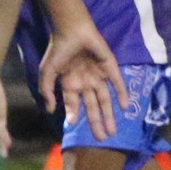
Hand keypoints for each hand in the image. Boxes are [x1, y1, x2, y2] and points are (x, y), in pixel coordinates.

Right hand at [36, 15, 126, 140]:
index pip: (74, 105)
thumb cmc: (57, 50)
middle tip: (102, 139)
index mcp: (70, 84)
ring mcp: (98, 76)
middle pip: (92, 107)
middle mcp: (85, 83)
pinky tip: (124, 107)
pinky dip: (121, 95)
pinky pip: (117, 84)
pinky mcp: (110, 68)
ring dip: (109, 115)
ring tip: (113, 131)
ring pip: (105, 100)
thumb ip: (46, 90)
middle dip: (96, 123)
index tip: (73, 126)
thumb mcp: (47, 72)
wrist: (72, 30)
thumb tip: (49, 109)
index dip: (74, 115)